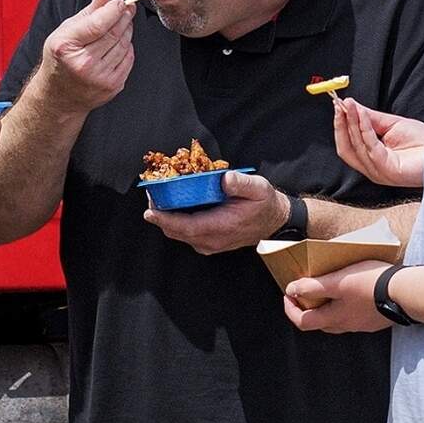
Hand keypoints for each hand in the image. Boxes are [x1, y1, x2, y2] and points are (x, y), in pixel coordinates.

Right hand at [29, 0, 138, 114]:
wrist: (59, 96)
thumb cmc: (60, 60)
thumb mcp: (64, 32)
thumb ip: (87, 13)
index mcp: (66, 47)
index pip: (98, 24)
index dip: (113, 10)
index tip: (120, 2)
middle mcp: (83, 64)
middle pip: (113, 33)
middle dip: (124, 17)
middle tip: (127, 8)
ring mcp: (99, 78)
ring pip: (124, 45)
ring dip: (127, 31)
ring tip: (123, 24)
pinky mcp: (112, 86)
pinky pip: (128, 59)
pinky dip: (127, 48)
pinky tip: (120, 43)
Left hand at [147, 170, 288, 253]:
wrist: (273, 222)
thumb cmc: (264, 204)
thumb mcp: (258, 188)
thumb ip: (241, 183)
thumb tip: (224, 179)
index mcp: (222, 227)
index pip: (187, 227)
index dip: (165, 219)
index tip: (150, 210)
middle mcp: (212, 239)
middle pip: (176, 231)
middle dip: (159, 214)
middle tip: (150, 193)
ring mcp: (209, 243)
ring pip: (178, 233)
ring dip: (165, 218)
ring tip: (157, 197)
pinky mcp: (207, 241)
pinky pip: (185, 233)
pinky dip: (174, 221)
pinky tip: (171, 205)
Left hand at [283, 260, 395, 333]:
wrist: (406, 293)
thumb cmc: (371, 285)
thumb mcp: (338, 281)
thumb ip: (314, 286)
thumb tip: (292, 290)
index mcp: (334, 318)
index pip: (303, 322)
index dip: (291, 310)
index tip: (288, 295)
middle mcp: (348, 326)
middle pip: (320, 323)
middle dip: (309, 308)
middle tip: (307, 292)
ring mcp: (363, 325)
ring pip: (339, 319)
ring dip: (329, 307)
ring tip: (330, 289)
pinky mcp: (377, 319)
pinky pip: (356, 315)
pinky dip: (348, 306)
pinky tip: (355, 292)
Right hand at [334, 98, 423, 188]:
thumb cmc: (423, 142)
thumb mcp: (392, 125)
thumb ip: (370, 118)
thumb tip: (351, 106)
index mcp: (372, 160)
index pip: (348, 144)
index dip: (340, 125)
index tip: (337, 104)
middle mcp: (372, 169)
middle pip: (346, 147)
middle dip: (341, 124)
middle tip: (340, 104)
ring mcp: (379, 172)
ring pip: (356, 147)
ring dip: (351, 123)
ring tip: (350, 105)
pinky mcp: (388, 171)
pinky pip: (370, 147)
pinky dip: (364, 129)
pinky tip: (363, 115)